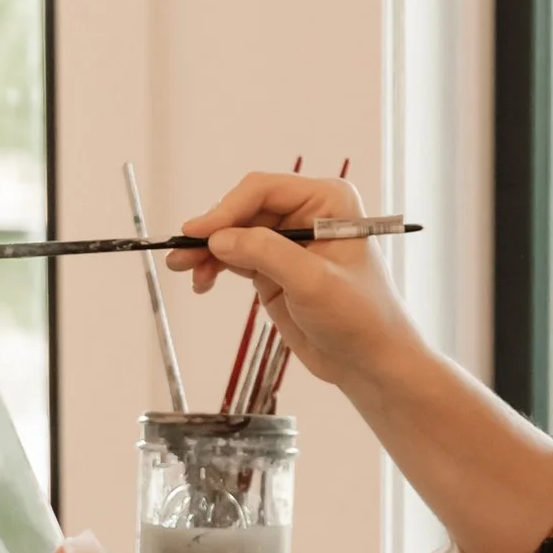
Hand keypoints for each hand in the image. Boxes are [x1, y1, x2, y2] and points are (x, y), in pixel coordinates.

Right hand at [169, 174, 416, 395]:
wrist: (371, 362)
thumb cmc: (360, 317)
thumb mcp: (313, 282)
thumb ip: (266, 253)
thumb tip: (219, 238)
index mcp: (327, 201)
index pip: (263, 191)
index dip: (227, 209)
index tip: (198, 233)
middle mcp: (306, 214)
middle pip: (244, 210)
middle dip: (212, 232)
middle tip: (181, 255)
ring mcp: (289, 243)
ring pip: (235, 235)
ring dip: (208, 251)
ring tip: (184, 270)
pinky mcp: (275, 270)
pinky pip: (236, 259)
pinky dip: (216, 267)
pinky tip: (201, 281)